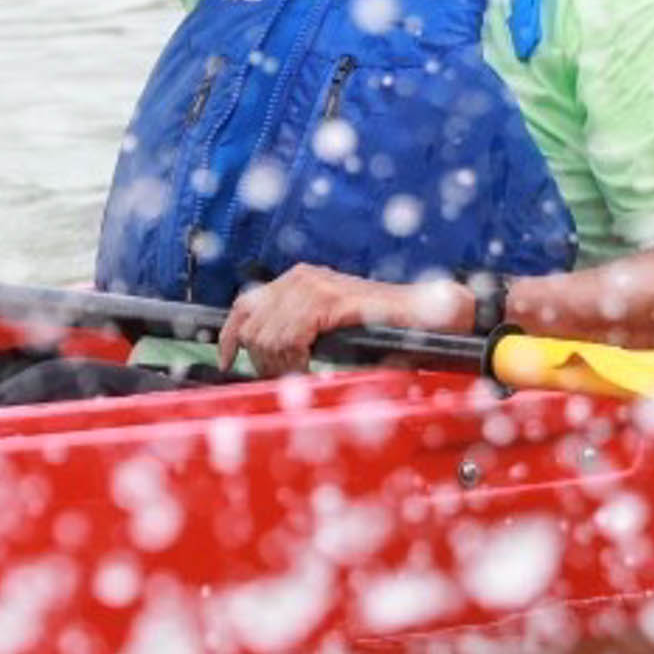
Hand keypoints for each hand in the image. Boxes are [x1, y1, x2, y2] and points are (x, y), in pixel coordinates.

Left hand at [215, 263, 456, 377]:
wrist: (424, 314)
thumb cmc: (380, 326)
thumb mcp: (329, 326)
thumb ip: (299, 330)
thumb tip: (262, 355)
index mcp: (297, 280)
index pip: (244, 305)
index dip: (229, 335)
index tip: (229, 361)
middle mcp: (300, 277)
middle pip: (252, 326)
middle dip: (263, 360)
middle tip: (288, 376)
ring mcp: (314, 285)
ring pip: (268, 335)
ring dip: (280, 364)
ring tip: (302, 374)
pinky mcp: (330, 299)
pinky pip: (290, 336)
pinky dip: (294, 359)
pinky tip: (309, 367)